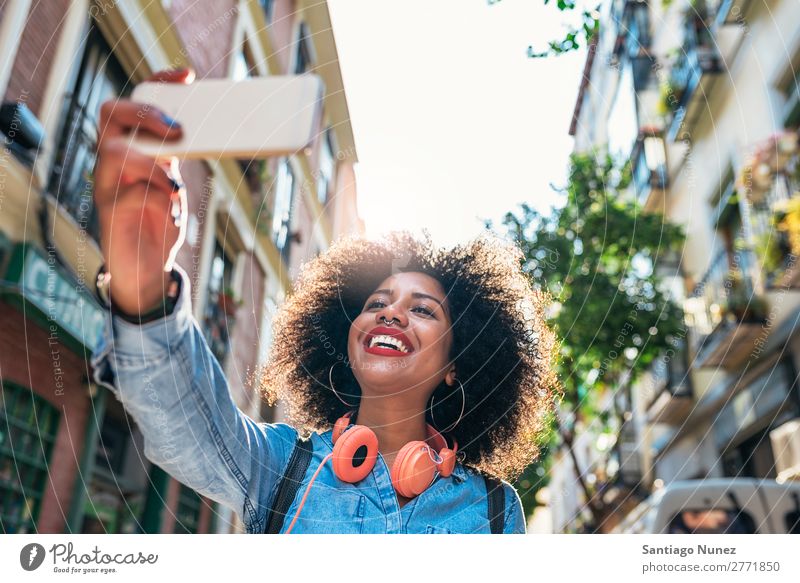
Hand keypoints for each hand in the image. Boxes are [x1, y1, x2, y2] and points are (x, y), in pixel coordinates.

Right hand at [93, 68, 193, 315]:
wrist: (146, 273)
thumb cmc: (159, 224)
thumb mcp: (174, 186)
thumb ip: (180, 161)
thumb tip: (212, 134)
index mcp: (131, 149)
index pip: (133, 101)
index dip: (157, 83)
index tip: (186, 75)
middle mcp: (112, 162)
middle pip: (111, 113)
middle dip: (146, 113)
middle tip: (179, 131)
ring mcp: (106, 186)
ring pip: (113, 151)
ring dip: (151, 161)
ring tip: (175, 182)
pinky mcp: (110, 214)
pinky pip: (130, 194)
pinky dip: (157, 197)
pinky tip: (172, 209)